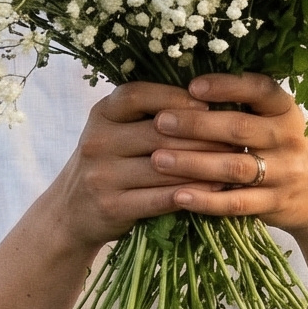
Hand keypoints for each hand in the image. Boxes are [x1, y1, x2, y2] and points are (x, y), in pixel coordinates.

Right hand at [50, 81, 237, 253]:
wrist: (71, 213)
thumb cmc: (108, 164)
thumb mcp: (116, 131)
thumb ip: (148, 114)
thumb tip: (207, 97)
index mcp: (101, 114)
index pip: (138, 95)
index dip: (175, 98)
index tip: (208, 105)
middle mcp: (97, 141)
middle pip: (157, 132)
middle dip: (202, 135)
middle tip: (236, 137)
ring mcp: (101, 176)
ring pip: (163, 167)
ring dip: (204, 165)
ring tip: (234, 162)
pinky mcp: (112, 207)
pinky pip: (160, 199)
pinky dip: (192, 193)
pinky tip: (215, 190)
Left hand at [145, 74, 307, 239]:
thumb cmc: (284, 148)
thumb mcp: (276, 121)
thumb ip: (244, 106)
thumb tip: (186, 88)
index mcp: (287, 110)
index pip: (260, 89)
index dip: (226, 86)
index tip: (192, 86)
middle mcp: (289, 138)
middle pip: (240, 128)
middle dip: (196, 124)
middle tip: (160, 122)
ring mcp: (284, 173)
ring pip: (234, 167)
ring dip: (193, 163)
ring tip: (158, 159)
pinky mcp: (275, 204)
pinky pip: (237, 203)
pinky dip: (206, 201)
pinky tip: (179, 196)